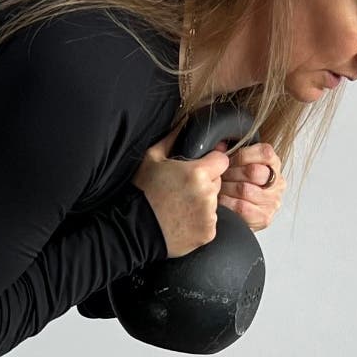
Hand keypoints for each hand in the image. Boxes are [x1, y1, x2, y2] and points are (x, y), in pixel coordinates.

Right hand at [134, 133, 231, 258]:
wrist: (134, 230)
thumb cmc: (141, 193)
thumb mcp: (151, 159)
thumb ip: (172, 139)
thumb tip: (184, 122)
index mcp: (198, 173)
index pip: (222, 160)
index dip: (212, 162)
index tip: (201, 167)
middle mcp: (208, 194)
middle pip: (218, 182)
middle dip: (206, 183)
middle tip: (183, 189)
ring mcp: (209, 216)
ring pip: (214, 203)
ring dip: (203, 203)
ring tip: (181, 206)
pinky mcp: (208, 233)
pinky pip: (210, 222)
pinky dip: (200, 222)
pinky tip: (183, 221)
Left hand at [218, 141, 285, 231]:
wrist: (242, 215)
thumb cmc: (239, 185)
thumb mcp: (238, 165)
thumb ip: (231, 154)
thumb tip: (219, 148)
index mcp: (274, 165)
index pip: (265, 153)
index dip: (243, 154)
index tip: (229, 158)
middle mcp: (277, 183)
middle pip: (253, 171)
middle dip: (231, 172)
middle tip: (221, 175)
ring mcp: (273, 201)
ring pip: (245, 189)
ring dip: (227, 188)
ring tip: (220, 187)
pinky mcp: (264, 217)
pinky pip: (241, 207)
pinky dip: (227, 202)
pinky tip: (222, 200)